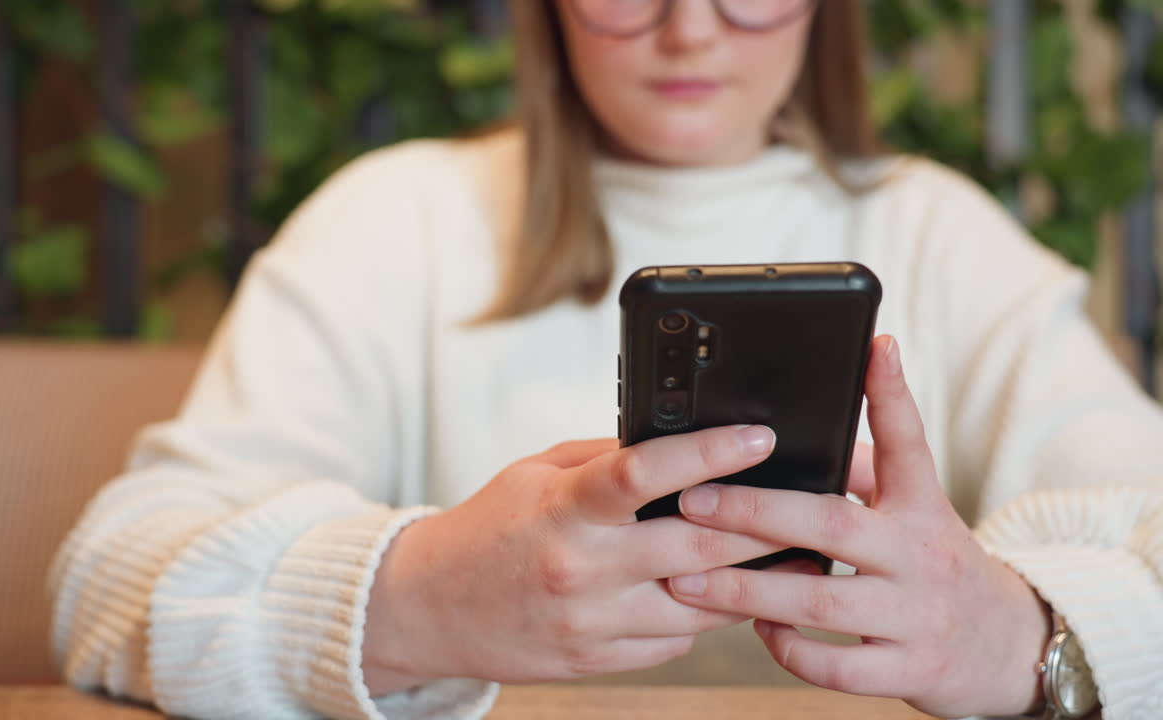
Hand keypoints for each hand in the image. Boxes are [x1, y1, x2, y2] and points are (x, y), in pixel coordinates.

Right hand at [362, 422, 786, 693]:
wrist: (430, 607)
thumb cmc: (490, 527)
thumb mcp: (537, 474)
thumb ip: (605, 462)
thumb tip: (678, 449)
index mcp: (563, 508)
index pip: (645, 473)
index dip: (710, 452)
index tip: (760, 435)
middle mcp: (581, 568)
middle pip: (697, 548)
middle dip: (762, 525)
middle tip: (808, 504)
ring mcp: (593, 622)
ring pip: (702, 606)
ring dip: (751, 579)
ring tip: (790, 553)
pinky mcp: (599, 659)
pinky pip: (676, 641)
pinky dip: (706, 615)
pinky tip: (723, 594)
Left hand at [664, 336, 1050, 717]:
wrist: (1007, 647)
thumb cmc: (935, 566)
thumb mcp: (916, 512)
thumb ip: (863, 472)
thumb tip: (792, 432)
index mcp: (920, 508)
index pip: (908, 442)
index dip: (891, 392)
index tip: (874, 345)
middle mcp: (918, 557)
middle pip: (831, 524)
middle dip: (753, 512)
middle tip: (692, 501)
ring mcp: (914, 616)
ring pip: (820, 602)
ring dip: (747, 590)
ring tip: (689, 578)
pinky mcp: (908, 671)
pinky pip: (837, 667)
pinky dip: (791, 651)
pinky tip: (760, 632)